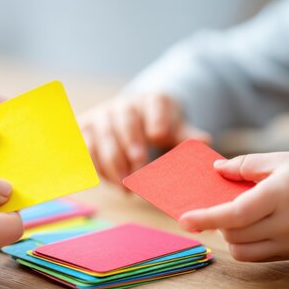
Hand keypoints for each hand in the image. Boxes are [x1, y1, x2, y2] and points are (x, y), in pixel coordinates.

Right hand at [79, 92, 209, 185]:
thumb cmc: (158, 128)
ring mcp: (101, 116)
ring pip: (101, 135)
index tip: (160, 135)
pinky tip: (107, 182)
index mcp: (152, 101)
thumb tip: (204, 140)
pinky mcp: (84, 130)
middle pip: (125, 120)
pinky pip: (84, 146)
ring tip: (125, 187)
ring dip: (112, 163)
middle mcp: (124, 104)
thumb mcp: (175, 130)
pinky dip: (93, 165)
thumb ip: (185, 136)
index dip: (157, 118)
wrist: (132, 120)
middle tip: (138, 169)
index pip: (155, 103)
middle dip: (130, 145)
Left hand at [179, 152, 288, 261]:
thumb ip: (245, 165)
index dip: (206, 217)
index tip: (182, 219)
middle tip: (211, 207)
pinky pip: (257, 256)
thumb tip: (216, 169)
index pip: (234, 214)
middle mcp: (284, 224)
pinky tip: (247, 227)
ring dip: (228, 235)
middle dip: (215, 222)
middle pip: (233, 233)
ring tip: (233, 216)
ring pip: (241, 250)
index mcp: (279, 195)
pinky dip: (244, 244)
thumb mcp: (283, 159)